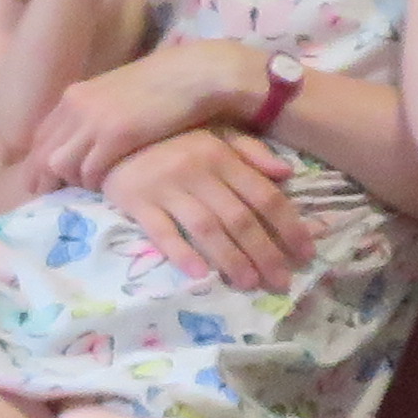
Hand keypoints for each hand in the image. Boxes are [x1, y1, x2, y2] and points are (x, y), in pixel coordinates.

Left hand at [29, 40, 265, 189]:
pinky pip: (90, 171)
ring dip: (71, 182)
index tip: (41, 180)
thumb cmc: (161, 85)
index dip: (37, 162)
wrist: (193, 74)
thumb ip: (94, 113)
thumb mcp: (116, 95)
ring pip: (60, 165)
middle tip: (47, 197)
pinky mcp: (116, 135)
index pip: (40, 136)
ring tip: (86, 191)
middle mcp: (76, 106)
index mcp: (75, 95)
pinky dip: (95, 184)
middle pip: (42, 153)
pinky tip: (107, 187)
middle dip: (42, 179)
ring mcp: (94, 120)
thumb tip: (82, 139)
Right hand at [101, 130, 308, 289]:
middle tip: (281, 282)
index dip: (288, 226)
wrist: (112, 134)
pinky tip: (200, 275)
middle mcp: (198, 171)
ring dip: (231, 260)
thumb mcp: (215, 132)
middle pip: (239, 218)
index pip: (264, 195)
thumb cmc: (171, 138)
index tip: (305, 253)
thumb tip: (287, 174)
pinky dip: (181, 254)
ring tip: (249, 284)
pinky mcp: (137, 202)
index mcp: (221, 155)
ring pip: (206, 229)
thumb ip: (251, 151)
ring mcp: (166, 188)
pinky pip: (162, 232)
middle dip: (265, 253)